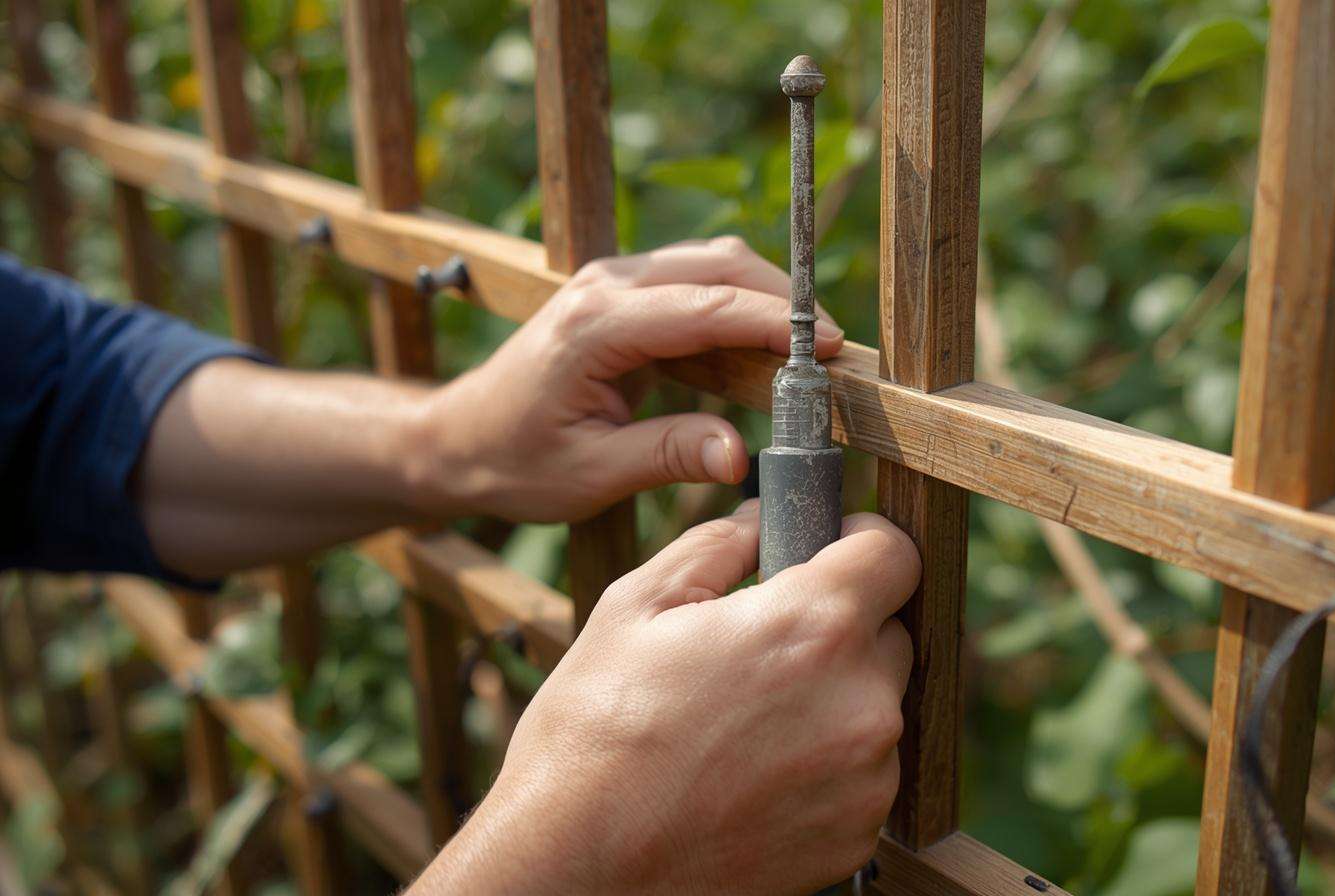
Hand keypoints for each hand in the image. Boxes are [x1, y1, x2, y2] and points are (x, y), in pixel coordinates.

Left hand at [411, 237, 842, 522]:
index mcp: (597, 326)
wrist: (455, 439)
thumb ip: (667, 457)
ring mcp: (614, 282)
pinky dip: (739, 309)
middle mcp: (607, 286)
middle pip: (720, 267)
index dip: (776, 325)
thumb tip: (741, 456)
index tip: (832, 345)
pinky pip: (696, 285)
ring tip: (813, 354)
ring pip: (713, 267)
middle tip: (837, 351)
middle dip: (786, 303)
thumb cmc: (512, 460)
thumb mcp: (589, 474)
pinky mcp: (623, 295)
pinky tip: (768, 354)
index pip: (707, 309)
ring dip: (766, 302)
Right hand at [411, 504, 918, 895]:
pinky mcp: (857, 835)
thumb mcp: (635, 608)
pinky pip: (862, 774)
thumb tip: (759, 523)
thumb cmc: (594, 734)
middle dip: (841, 627)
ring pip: (877, 706)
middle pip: (891, 632)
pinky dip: (825, 764)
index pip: (895, 553)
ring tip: (747, 722)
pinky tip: (755, 772)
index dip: (859, 542)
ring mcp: (866, 777)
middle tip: (765, 646)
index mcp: (812, 627)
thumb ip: (716, 547)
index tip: (827, 552)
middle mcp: (860, 702)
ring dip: (834, 699)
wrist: (578, 868)